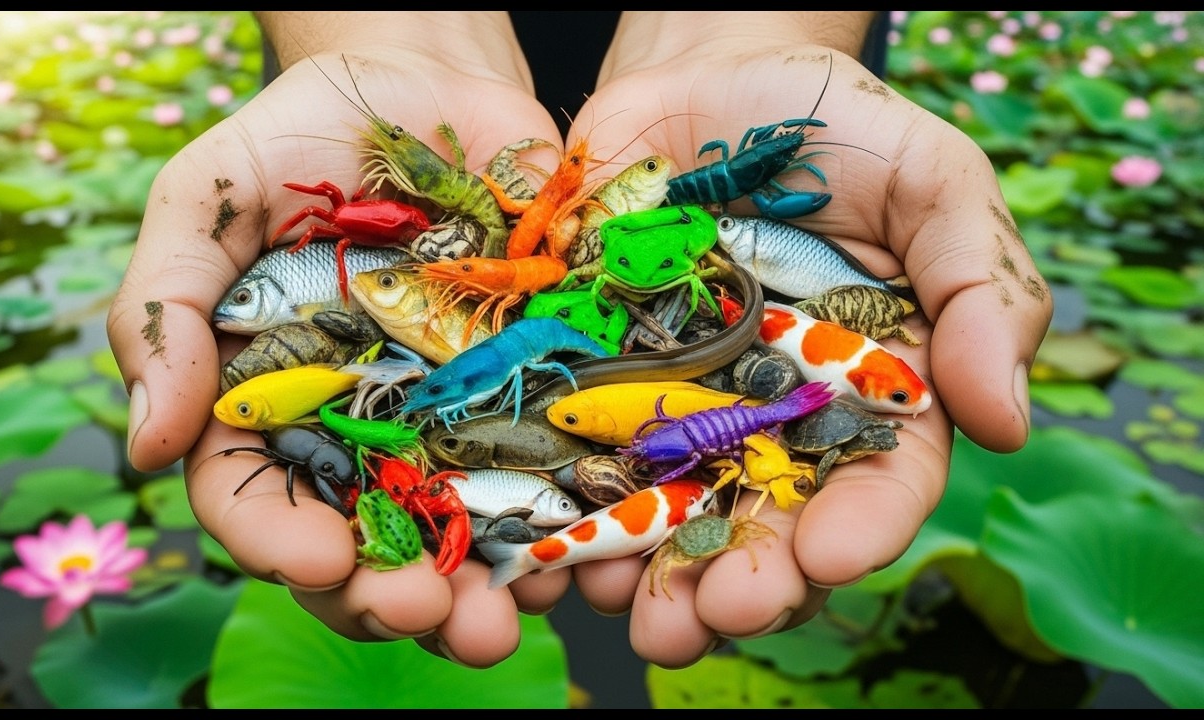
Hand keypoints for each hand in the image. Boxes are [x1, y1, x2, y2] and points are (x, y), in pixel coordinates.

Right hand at [105, 11, 563, 667]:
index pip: (254, 497)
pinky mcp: (529, 393)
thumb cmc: (303, 139)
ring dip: (478, 595)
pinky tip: (575, 556)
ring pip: (457, 536)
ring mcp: (448, 420)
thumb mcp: (208, 198)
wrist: (426, 87)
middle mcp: (358, 432)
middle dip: (387, 596)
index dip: (278, 541)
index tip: (315, 559)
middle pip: (361, 544)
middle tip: (424, 612)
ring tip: (500, 623)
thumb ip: (163, 308)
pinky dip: (561, 527)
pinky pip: (549, 478)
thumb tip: (145, 443)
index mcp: (268, 400)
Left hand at [557, 12, 1052, 666]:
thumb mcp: (934, 184)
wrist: (708, 81)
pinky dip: (560, 507)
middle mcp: (769, 422)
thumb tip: (1006, 421)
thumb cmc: (837, 129)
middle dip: (741, 582)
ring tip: (629, 614)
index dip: (859, 529)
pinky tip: (549, 549)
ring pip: (665, 514)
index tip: (832, 556)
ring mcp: (676, 406)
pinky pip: (572, 455)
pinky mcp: (592, 379)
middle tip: (710, 618)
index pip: (877, 483)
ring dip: (644, 574)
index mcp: (865, 393)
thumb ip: (978, 290)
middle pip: (763, 525)